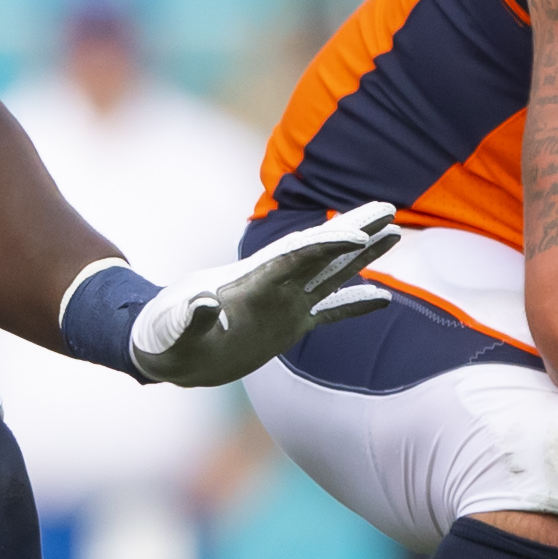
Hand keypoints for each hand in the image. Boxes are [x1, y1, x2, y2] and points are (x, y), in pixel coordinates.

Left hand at [129, 201, 398, 387]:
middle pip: (320, 251)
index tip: (358, 235)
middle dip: (354, 230)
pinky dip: (355, 305)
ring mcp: (283, 304)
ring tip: (395, 232)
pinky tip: (385, 298)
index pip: (294, 256)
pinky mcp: (286, 326)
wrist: (162, 351)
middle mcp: (272, 286)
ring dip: (362, 256)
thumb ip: (191, 318)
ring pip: (331, 273)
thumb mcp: (174, 331)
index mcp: (250, 281)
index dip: (325, 243)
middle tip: (388, 207)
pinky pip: (328, 312)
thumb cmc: (164, 339)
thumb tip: (205, 303)